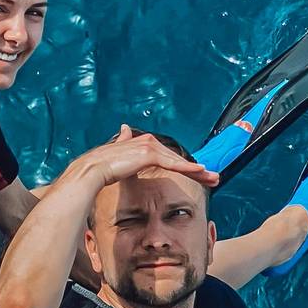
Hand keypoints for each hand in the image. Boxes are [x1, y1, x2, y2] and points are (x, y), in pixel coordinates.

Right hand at [71, 125, 218, 187]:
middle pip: (178, 159)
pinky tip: (201, 172)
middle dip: (198, 170)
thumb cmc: (103, 166)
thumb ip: (124, 141)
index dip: (185, 166)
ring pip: (179, 162)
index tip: (199, 174)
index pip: (170, 157)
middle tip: (214, 178)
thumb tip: (124, 128)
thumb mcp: (118, 153)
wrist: (92, 169)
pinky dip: (188, 168)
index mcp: (144, 143)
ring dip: (199, 172)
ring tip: (214, 179)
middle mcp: (149, 141)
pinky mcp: (149, 154)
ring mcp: (150, 147)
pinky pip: (173, 164)